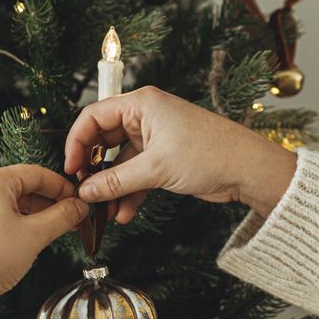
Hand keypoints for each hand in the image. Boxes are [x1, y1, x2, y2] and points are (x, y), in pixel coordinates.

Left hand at [0, 165, 88, 318]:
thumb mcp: (35, 235)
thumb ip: (62, 217)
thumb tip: (79, 207)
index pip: (37, 174)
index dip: (63, 187)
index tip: (79, 202)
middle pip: (21, 187)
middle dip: (49, 203)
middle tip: (70, 219)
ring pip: (7, 203)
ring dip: (33, 215)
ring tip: (52, 232)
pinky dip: (14, 223)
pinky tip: (26, 241)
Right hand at [64, 86, 296, 222]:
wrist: (248, 170)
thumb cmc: (209, 154)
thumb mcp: (156, 168)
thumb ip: (117, 181)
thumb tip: (87, 191)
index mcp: (141, 104)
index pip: (93, 117)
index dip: (77, 143)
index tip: (70, 169)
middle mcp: (146, 117)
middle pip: (104, 141)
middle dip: (95, 170)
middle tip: (85, 193)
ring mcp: (156, 139)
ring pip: (121, 163)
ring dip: (113, 188)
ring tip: (105, 212)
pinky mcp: (166, 159)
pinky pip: (138, 175)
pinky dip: (131, 193)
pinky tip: (125, 214)